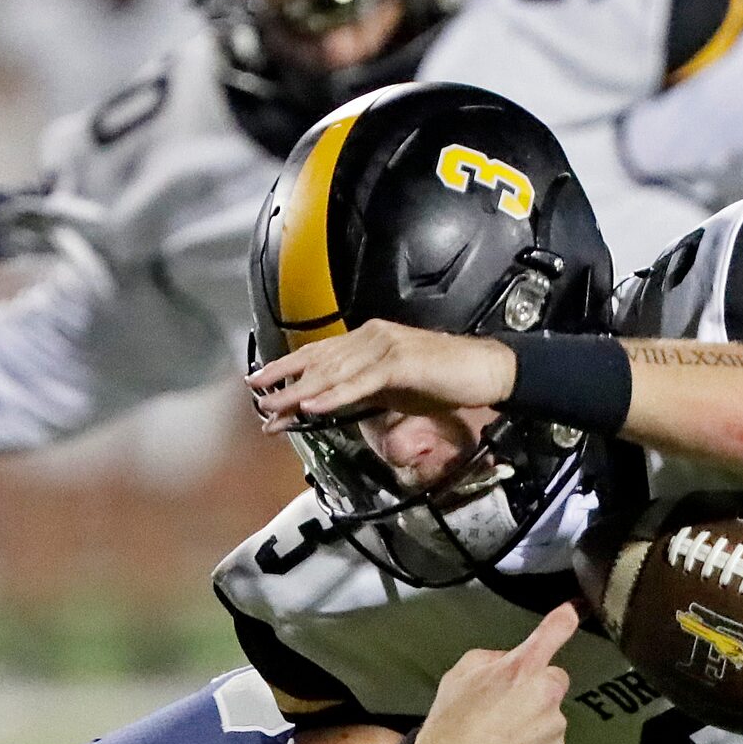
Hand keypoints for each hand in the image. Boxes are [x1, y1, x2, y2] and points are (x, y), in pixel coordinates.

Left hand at [250, 319, 517, 430]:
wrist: (484, 371)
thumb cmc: (445, 381)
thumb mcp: (396, 389)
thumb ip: (366, 391)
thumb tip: (337, 404)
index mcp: (368, 340)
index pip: (321, 355)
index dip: (288, 368)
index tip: (262, 384)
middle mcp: (371, 337)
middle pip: (320, 361)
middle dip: (285, 381)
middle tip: (257, 398)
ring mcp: (384, 347)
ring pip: (334, 372)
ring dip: (301, 391)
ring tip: (275, 406)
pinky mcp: (400, 362)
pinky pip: (360, 382)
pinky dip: (334, 395)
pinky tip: (312, 405)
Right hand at [413, 605, 578, 743]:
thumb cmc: (451, 719)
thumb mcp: (461, 674)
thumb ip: (494, 659)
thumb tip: (513, 660)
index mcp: (521, 668)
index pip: (552, 634)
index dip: (564, 620)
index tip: (573, 612)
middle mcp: (545, 693)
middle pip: (555, 681)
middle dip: (539, 688)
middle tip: (509, 704)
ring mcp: (553, 727)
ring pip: (553, 715)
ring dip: (537, 719)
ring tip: (504, 733)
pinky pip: (550, 743)